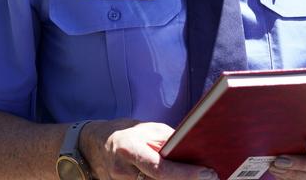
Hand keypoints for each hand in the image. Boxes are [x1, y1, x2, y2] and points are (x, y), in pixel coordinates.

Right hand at [80, 118, 216, 179]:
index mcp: (128, 150)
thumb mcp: (147, 130)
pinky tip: (182, 179)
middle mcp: (123, 172)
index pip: (159, 169)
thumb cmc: (126, 134)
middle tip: (211, 178)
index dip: (185, 173)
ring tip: (199, 178)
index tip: (207, 173)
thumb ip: (168, 141)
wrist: (95, 146)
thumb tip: (195, 149)